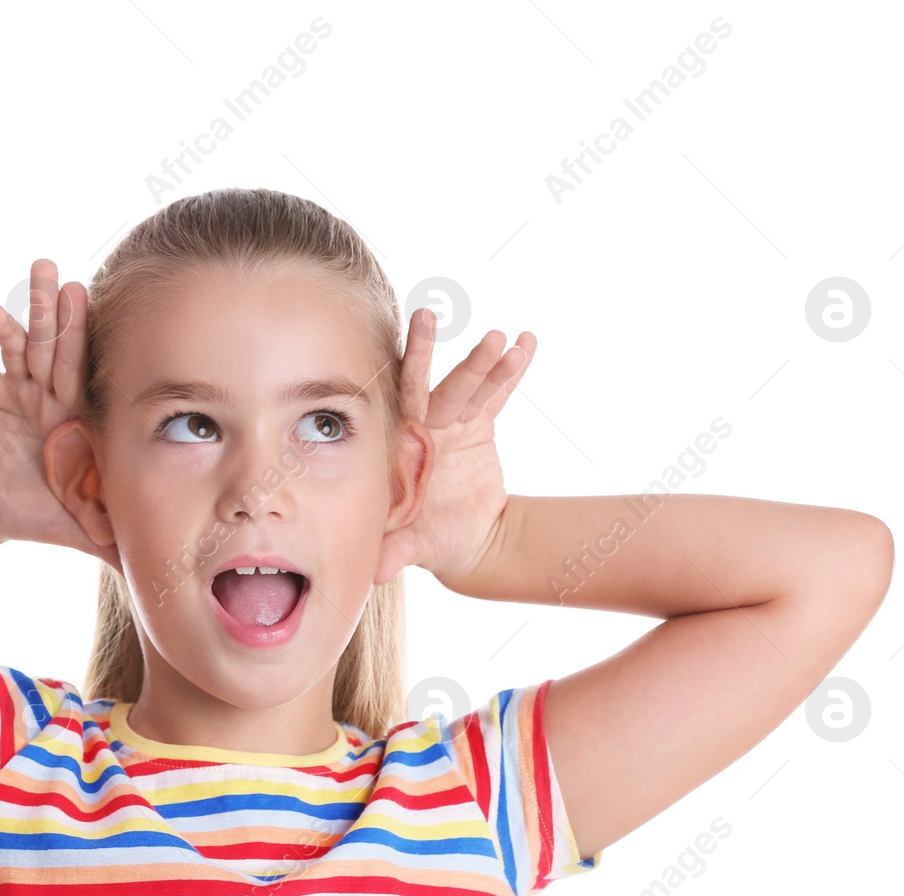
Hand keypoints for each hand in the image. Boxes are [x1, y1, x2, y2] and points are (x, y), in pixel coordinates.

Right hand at [0, 258, 120, 570]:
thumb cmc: (38, 512)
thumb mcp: (79, 526)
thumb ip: (114, 540)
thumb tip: (158, 574)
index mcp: (76, 414)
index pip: (80, 369)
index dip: (80, 335)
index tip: (83, 297)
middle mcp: (50, 394)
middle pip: (51, 346)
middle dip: (50, 310)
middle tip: (50, 269)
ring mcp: (17, 390)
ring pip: (16, 348)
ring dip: (9, 321)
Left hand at [380, 309, 535, 585]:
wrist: (464, 542)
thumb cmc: (430, 541)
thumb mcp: (414, 547)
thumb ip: (396, 552)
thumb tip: (375, 573)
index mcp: (401, 445)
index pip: (399, 401)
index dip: (399, 372)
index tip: (399, 344)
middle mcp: (423, 426)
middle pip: (432, 384)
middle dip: (432, 353)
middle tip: (426, 315)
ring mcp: (452, 422)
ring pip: (471, 386)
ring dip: (488, 363)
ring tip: (509, 340)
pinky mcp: (480, 425)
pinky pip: (498, 394)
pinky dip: (513, 371)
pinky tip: (528, 343)